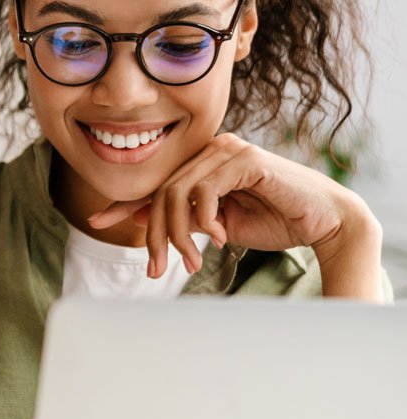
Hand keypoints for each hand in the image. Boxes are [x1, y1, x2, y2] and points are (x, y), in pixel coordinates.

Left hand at [85, 133, 376, 277]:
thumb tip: (141, 221)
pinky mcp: (244, 159)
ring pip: (176, 193)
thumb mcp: (216, 226)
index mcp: (203, 164)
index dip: (125, 204)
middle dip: (154, 235)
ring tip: (191, 261)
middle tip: (155, 268)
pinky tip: (219, 237)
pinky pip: (204, 191)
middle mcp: (211, 150)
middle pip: (161, 193)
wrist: (322, 222)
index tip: (96, 221)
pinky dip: (204, 218)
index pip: (157, 184)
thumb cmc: (273, 222)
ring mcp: (227, 150)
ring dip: (177, 234)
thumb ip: (184, 219)